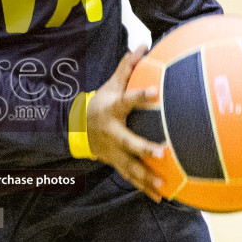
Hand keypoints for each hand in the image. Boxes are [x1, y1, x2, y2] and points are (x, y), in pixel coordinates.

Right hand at [87, 48, 165, 202]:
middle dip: (143, 149)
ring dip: (147, 177)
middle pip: (128, 142)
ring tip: (164, 185)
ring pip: (130, 166)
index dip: (140, 96)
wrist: (77, 129)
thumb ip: (128, 66)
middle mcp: (112, 133)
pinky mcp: (116, 163)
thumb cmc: (101, 103)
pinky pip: (131, 178)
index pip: (127, 101)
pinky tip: (162, 197)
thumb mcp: (111, 85)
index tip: (155, 93)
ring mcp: (113, 151)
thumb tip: (144, 44)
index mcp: (112, 111)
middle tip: (162, 153)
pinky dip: (145, 189)